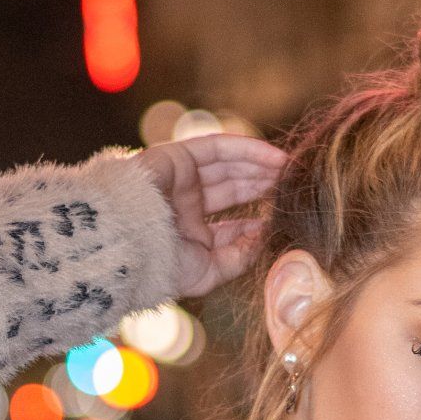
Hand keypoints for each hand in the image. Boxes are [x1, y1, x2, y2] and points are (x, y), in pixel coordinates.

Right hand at [135, 133, 287, 301]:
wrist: (124, 246)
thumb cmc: (161, 266)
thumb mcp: (208, 272)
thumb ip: (239, 257)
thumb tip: (265, 238)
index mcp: (188, 234)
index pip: (231, 223)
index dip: (259, 218)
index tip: (288, 217)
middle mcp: (184, 204)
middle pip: (233, 189)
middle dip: (264, 186)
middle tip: (296, 186)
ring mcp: (179, 179)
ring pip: (228, 165)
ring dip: (261, 165)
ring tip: (291, 169)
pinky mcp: (175, 156)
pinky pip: (217, 147)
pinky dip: (247, 149)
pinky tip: (275, 157)